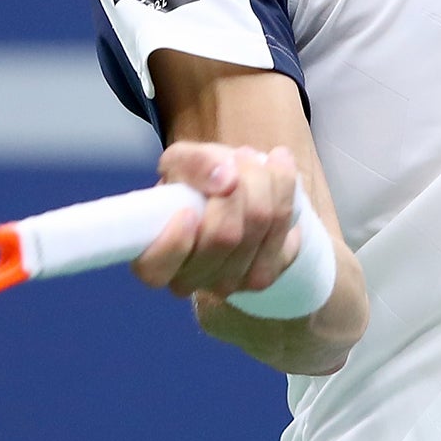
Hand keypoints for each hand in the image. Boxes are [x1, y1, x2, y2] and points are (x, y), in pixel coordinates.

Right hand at [134, 141, 301, 300]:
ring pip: (259, 228)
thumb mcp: (181, 162)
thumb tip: (225, 179)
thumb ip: (193, 164)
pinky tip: (278, 174)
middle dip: (238, 185)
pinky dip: (285, 192)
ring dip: (264, 181)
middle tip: (238, 156)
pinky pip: (284, 231)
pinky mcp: (265, 274)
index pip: (157, 267)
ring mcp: (230, 283)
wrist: (231, 192)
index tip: (187, 210)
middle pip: (224, 236)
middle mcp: (191, 280)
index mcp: (155, 260)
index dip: (175, 241)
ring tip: (255, 157)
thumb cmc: (194, 183)